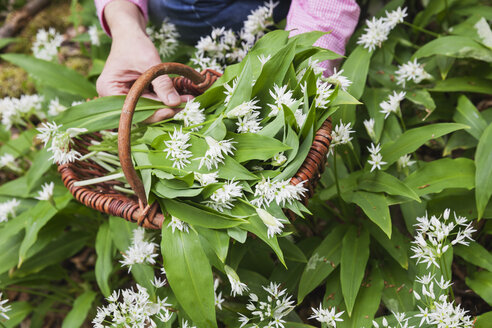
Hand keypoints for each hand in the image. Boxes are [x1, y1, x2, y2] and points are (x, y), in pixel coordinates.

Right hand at [96, 0, 191, 122]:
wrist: (130, 33)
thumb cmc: (134, 43)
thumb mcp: (149, 62)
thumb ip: (161, 83)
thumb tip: (175, 103)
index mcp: (108, 89)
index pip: (131, 110)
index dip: (152, 113)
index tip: (172, 110)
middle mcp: (113, 96)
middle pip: (140, 111)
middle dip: (163, 109)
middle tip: (185, 105)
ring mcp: (124, 96)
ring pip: (148, 108)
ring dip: (167, 104)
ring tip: (187, 99)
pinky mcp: (135, 94)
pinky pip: (151, 101)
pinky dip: (165, 98)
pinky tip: (181, 96)